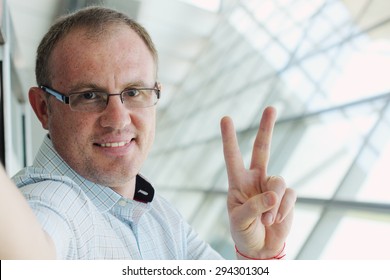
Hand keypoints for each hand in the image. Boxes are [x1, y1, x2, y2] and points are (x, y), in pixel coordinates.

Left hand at [220, 106, 295, 258]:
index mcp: (238, 182)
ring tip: (266, 220)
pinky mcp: (287, 197)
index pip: (232, 157)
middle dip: (266, 128)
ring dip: (273, 203)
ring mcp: (272, 187)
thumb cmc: (243, 232)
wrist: (260, 249)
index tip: (225, 118)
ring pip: (279, 180)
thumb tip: (273, 194)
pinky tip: (275, 220)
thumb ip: (254, 207)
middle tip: (271, 107)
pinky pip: (290, 196)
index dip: (229, 138)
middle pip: (262, 149)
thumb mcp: (240, 221)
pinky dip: (283, 210)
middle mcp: (256, 179)